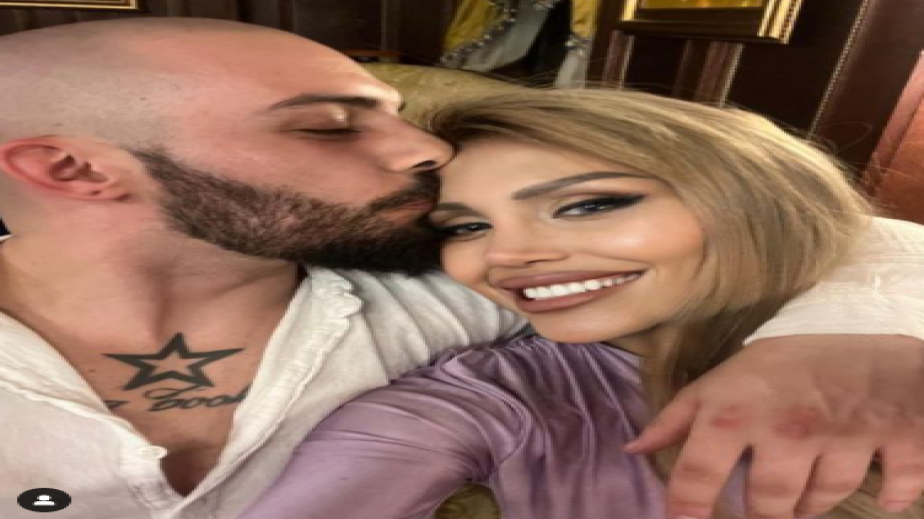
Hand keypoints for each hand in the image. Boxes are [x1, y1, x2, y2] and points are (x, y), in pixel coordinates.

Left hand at [624, 334, 923, 518]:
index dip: (685, 509)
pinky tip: (885, 498)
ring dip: (807, 506)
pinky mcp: (890, 442)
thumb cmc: (786, 361)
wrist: (870, 335)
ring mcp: (838, 441)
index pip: (699, 474)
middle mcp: (784, 432)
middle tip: (757, 509)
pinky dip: (892, 494)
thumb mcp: (724, 379)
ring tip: (798, 501)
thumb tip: (634, 448)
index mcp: (737, 413)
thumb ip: (677, 418)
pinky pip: (893, 485)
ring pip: (817, 501)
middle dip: (759, 514)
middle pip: (765, 504)